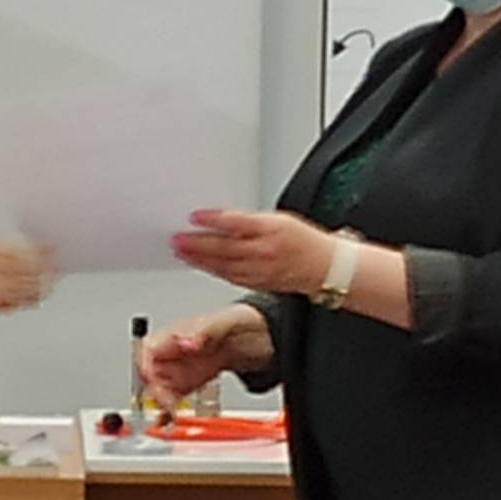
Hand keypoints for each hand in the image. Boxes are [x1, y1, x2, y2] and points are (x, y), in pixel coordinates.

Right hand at [0, 187, 51, 310]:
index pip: (19, 252)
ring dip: (32, 293)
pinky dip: (10, 306)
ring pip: (11, 295)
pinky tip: (19, 303)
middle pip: (21, 275)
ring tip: (45, 289)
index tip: (53, 249)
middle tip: (57, 270)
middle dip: (44, 274)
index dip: (41, 253)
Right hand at [138, 305, 275, 408]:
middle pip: (151, 373)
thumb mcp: (226, 323)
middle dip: (154, 389)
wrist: (264, 334)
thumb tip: (186, 342)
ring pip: (160, 388)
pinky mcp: (193, 383)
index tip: (155, 380)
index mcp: (179, 333)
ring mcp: (184, 368)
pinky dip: (172, 410)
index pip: (148, 350)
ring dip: (161, 403)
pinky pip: (175, 398)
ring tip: (171, 414)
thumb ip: (205, 331)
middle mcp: (177, 352)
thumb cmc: (244, 321)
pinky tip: (173, 418)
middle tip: (167, 402)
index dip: (146, 366)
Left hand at [171, 208, 335, 294]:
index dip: (213, 220)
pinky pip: (230, 276)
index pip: (236, 223)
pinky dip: (212, 270)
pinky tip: (200, 264)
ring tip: (181, 251)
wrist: (323, 266)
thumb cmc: (301, 240)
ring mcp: (260, 270)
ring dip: (199, 258)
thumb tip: (218, 220)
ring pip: (223, 265)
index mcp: (271, 230)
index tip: (194, 216)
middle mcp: (264, 251)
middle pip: (225, 247)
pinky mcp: (258, 283)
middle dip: (197, 243)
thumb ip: (248, 220)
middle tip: (177, 238)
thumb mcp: (278, 219)